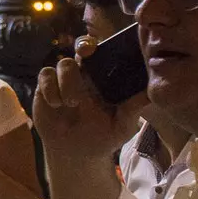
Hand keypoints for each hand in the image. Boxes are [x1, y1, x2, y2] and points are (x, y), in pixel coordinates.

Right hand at [34, 36, 142, 166]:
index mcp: (105, 79)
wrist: (76, 154)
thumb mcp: (123, 125)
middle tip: (85, 53)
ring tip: (72, 103)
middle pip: (82, 46)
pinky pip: (45, 75)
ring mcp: (64, 80)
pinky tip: (56, 105)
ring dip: (67, 81)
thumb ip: (134, 108)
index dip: (107, 45)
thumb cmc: (103, 137)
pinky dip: (50, 89)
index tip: (106, 47)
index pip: (106, 54)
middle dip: (83, 44)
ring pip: (64, 63)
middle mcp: (85, 75)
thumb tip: (152, 93)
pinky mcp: (45, 88)